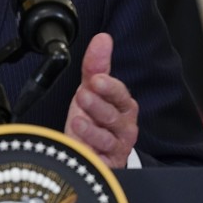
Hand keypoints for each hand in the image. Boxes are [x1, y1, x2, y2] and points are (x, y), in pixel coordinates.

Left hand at [63, 33, 138, 167]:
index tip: (96, 80)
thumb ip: (96, 65)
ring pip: (108, 138)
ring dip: (91, 128)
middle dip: (98, 105)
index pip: (119, 94)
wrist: (92, 151)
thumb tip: (103, 38)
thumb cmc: (95, 117)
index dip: (109, 87)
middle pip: (114, 116)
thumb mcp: (92, 89)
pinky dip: (90, 149)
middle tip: (83, 95)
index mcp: (122, 105)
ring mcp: (116, 147)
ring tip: (78, 120)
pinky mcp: (107, 164)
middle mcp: (124, 126)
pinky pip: (100, 158)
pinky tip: (79, 141)